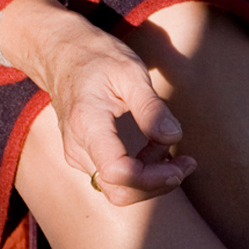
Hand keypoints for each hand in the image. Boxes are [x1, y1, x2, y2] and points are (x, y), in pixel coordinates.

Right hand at [0, 0, 193, 204]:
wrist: (62, 57)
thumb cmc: (97, 59)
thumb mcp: (129, 72)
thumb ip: (151, 107)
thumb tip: (173, 138)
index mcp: (87, 124)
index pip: (117, 172)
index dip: (151, 178)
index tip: (180, 166)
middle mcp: (77, 148)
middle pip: (118, 191)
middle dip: (157, 184)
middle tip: (186, 162)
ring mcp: (78, 156)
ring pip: (118, 189)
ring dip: (151, 178)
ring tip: (172, 150)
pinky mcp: (85, 158)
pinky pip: (114, 178)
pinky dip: (140, 172)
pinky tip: (156, 150)